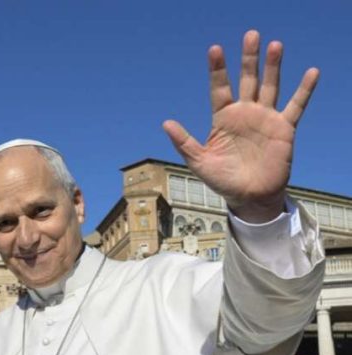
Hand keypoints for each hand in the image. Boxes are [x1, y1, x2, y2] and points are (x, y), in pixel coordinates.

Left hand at [163, 30, 318, 222]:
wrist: (250, 197)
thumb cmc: (223, 181)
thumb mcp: (199, 162)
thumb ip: (184, 142)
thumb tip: (165, 122)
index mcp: (223, 118)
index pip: (219, 88)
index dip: (218, 69)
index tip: (215, 50)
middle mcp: (245, 113)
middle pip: (247, 79)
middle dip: (249, 58)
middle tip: (251, 35)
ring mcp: (265, 118)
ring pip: (270, 86)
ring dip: (273, 66)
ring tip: (275, 45)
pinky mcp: (284, 128)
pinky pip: (296, 106)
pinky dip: (304, 90)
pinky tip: (311, 72)